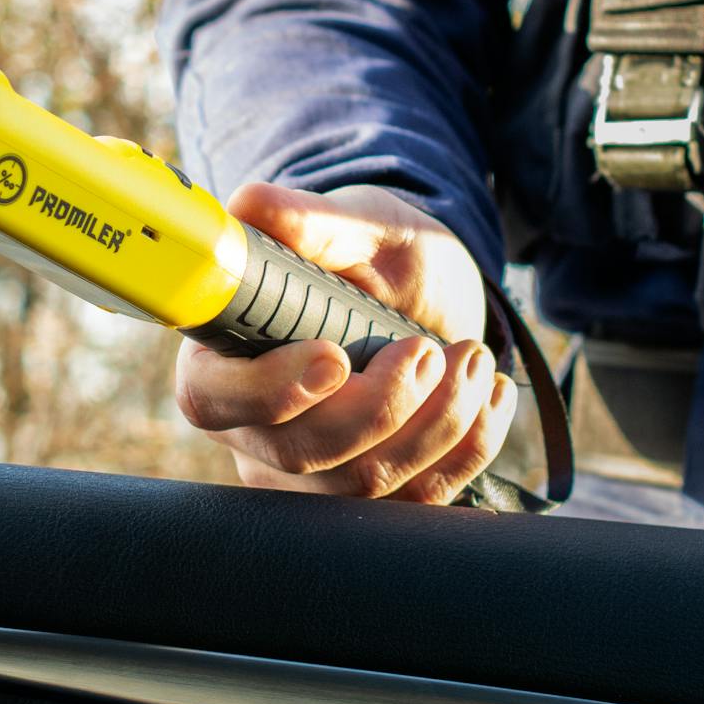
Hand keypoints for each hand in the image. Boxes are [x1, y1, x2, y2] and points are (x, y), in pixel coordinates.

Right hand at [175, 182, 517, 503]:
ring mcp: (311, 476)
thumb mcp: (355, 227)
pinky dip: (468, 447)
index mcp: (223, 359)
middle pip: (302, 453)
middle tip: (428, 349)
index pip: (214, 399)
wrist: (427, 299)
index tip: (335, 358)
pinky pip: (417, 500)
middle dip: (382, 406)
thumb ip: (306, 221)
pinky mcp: (371, 499)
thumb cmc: (374, 258)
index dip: (270, 390)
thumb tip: (250, 204)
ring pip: (365, 483)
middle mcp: (255, 430)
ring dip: (436, 422)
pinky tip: (489, 396)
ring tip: (473, 357)